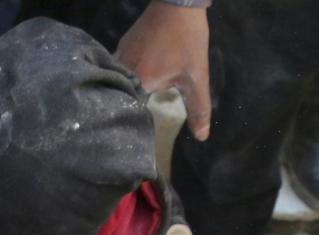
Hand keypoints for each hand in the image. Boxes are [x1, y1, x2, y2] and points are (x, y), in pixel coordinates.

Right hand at [116, 1, 211, 140]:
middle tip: (127, 122)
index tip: (133, 134)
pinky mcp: (121, 44)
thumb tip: (202, 137)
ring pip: (116, 80)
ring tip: (127, 104)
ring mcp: (119, 54)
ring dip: (122, 91)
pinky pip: (117, 66)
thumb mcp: (196, 76)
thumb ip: (198, 108)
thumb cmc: (188, 40)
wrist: (178, 2)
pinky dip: (122, 76)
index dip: (130, 122)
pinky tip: (131, 80)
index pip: (127, 110)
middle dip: (124, 107)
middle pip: (118, 96)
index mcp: (140, 81)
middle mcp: (123, 69)